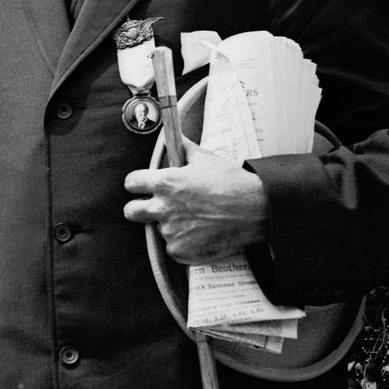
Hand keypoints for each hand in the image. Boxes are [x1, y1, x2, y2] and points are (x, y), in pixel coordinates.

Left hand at [122, 138, 267, 263]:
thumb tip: (176, 138)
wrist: (257, 210)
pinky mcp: (180, 250)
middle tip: (157, 208)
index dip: (137, 184)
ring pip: (158, 229)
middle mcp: (162, 207)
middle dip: (139, 209)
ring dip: (171, 226)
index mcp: (164, 183)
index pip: (131, 183)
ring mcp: (170, 231)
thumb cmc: (233, 183)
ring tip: (196, 220)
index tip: (143, 186)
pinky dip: (184, 243)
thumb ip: (184, 149)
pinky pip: (173, 248)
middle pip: (130, 211)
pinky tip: (201, 234)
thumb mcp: (206, 159)